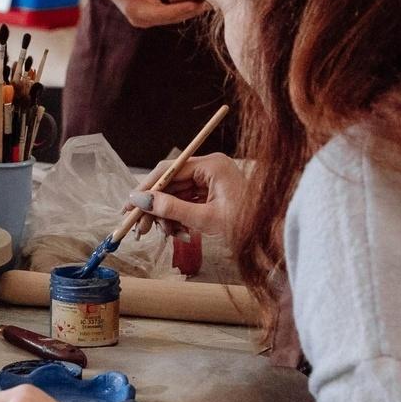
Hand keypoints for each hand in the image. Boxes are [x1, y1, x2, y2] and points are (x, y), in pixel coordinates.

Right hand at [94, 0, 209, 29]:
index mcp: (134, 12)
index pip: (160, 14)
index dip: (178, 10)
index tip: (194, 4)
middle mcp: (142, 19)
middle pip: (171, 19)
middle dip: (189, 12)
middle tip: (208, 3)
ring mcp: (149, 17)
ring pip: (174, 17)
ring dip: (191, 11)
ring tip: (209, 2)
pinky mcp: (155, 12)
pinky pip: (173, 12)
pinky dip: (186, 7)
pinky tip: (200, 0)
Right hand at [133, 150, 247, 240]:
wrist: (270, 236)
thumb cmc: (246, 225)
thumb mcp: (204, 219)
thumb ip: (171, 208)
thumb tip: (142, 201)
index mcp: (212, 165)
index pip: (169, 169)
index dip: (147, 187)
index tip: (130, 205)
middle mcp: (210, 167)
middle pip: (171, 183)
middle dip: (156, 207)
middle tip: (140, 227)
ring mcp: (211, 180)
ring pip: (177, 195)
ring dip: (168, 216)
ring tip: (167, 234)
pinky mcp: (212, 192)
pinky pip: (188, 201)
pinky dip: (180, 217)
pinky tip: (179, 233)